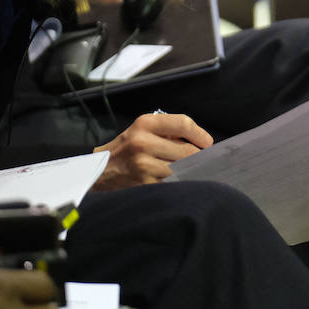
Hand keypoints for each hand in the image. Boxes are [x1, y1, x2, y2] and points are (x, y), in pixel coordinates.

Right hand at [93, 112, 212, 188]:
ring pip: (184, 169)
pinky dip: (181, 182)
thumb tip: (202, 143)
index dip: (200, 134)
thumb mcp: (143, 130)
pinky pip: (174, 183)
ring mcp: (144, 166)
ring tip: (190, 170)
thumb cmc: (128, 149)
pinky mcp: (145, 185)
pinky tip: (179, 181)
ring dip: (191, 171)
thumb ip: (170, 131)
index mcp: (144, 124)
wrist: (101, 173)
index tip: (207, 143)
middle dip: (199, 156)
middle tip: (203, 160)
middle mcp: (143, 143)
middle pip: (189, 151)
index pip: (183, 123)